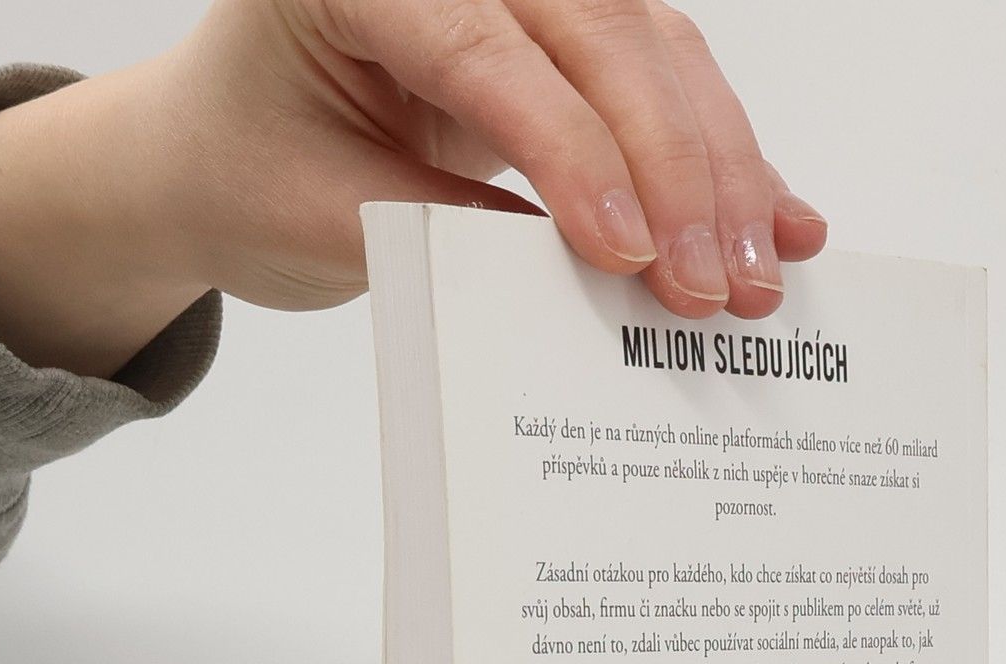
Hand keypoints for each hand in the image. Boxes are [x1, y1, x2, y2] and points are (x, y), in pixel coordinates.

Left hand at [0, 0, 828, 379]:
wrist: (224, 150)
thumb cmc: (254, 172)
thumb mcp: (331, 219)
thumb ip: (450, 234)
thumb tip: (591, 277)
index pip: (489, 56)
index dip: (574, 159)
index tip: (629, 258)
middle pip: (602, 39)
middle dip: (674, 172)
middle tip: (716, 286)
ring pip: (655, 52)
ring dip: (720, 170)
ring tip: (757, 274)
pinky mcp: (571, 35)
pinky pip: (666, 79)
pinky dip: (724, 158)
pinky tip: (781, 218)